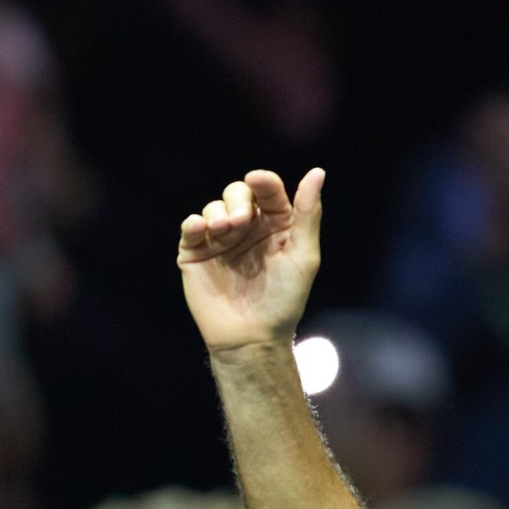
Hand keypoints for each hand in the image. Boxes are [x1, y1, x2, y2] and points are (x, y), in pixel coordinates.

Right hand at [177, 168, 323, 352]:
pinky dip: (195, 223)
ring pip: (214, 206)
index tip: (259, 181)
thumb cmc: (284, 300)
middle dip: (238, 200)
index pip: (269, 191)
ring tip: (225, 232)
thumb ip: (308, 214)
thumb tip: (317, 172)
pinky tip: (203, 230)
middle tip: (241, 222)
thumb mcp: (303, 256)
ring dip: (219, 213)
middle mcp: (248, 229)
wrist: (252, 337)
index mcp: (276, 226)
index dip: (264, 182)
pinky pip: (190, 227)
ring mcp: (220, 240)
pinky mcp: (196, 253)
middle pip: (238, 192)